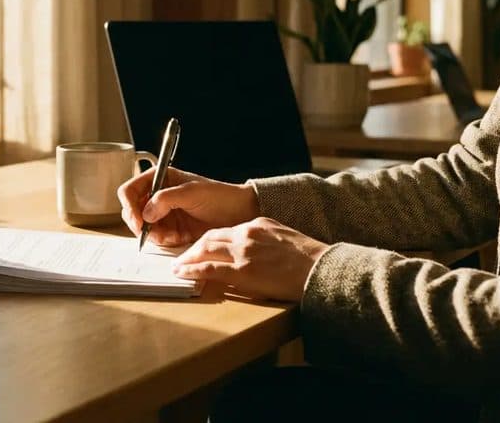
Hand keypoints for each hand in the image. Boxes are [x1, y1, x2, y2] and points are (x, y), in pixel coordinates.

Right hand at [117, 167, 259, 246]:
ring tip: (172, 234)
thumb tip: (146, 213)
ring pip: (143, 227)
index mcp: (159, 179)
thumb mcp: (191, 192)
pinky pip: (157, 237)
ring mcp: (163, 213)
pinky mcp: (171, 228)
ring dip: (154, 234)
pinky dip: (163, 240)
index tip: (139, 220)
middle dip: (141, 224)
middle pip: (132, 211)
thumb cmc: (219, 196)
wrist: (239, 213)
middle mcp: (157, 195)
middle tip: (153, 232)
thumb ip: (166, 199)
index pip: (130, 190)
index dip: (130, 206)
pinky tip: (177, 237)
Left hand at [172, 217, 329, 301]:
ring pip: (205, 250)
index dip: (209, 240)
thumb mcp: (284, 238)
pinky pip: (209, 269)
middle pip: (210, 237)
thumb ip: (265, 240)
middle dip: (193, 248)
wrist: (321, 269)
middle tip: (182, 257)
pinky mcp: (242, 271)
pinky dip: (192, 271)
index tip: (201, 247)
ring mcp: (243, 252)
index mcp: (258, 224)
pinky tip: (183, 274)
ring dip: (188, 258)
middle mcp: (247, 233)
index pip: (225, 230)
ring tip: (178, 267)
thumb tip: (253, 252)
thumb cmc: (310, 260)